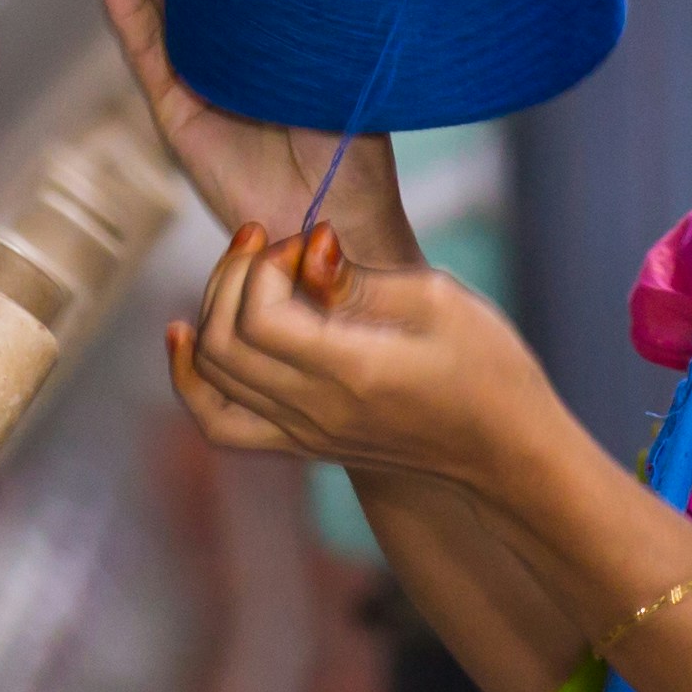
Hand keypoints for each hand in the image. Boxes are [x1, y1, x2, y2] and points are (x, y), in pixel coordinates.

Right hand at [94, 0, 415, 262]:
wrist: (335, 223)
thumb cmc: (353, 152)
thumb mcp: (339, 69)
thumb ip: (319, 20)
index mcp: (272, 41)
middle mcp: (230, 54)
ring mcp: (199, 80)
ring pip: (165, 0)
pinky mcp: (178, 114)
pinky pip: (147, 53)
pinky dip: (127, 11)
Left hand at [166, 223, 559, 490]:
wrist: (505, 451)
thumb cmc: (488, 368)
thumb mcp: (438, 300)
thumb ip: (358, 276)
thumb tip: (307, 244)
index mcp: (352, 372)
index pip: (258, 318)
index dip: (267, 263)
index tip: (305, 239)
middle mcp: (315, 412)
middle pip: (221, 342)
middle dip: (233, 275)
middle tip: (270, 241)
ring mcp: (302, 434)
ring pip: (210, 376)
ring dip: (212, 309)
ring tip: (247, 273)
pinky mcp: (299, 443)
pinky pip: (218, 420)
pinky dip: (190, 377)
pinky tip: (186, 334)